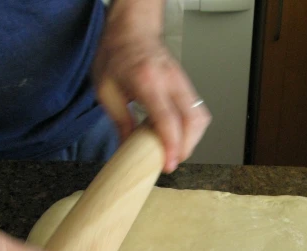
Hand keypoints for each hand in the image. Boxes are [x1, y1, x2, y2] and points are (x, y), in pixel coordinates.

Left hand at [93, 0, 211, 172]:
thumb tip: (126, 149)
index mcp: (147, 80)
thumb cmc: (117, 55)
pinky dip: (192, 128)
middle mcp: (170, 80)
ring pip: (200, 116)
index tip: (170, 164)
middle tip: (172, 160)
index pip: (167, 118)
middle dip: (187, 147)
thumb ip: (119, 121)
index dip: (171, 145)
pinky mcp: (187, 84)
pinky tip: (179, 135)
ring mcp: (182, 80)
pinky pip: (198, 111)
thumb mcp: (106, 91)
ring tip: (176, 150)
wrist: (131, 30)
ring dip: (192, 139)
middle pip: (193, 120)